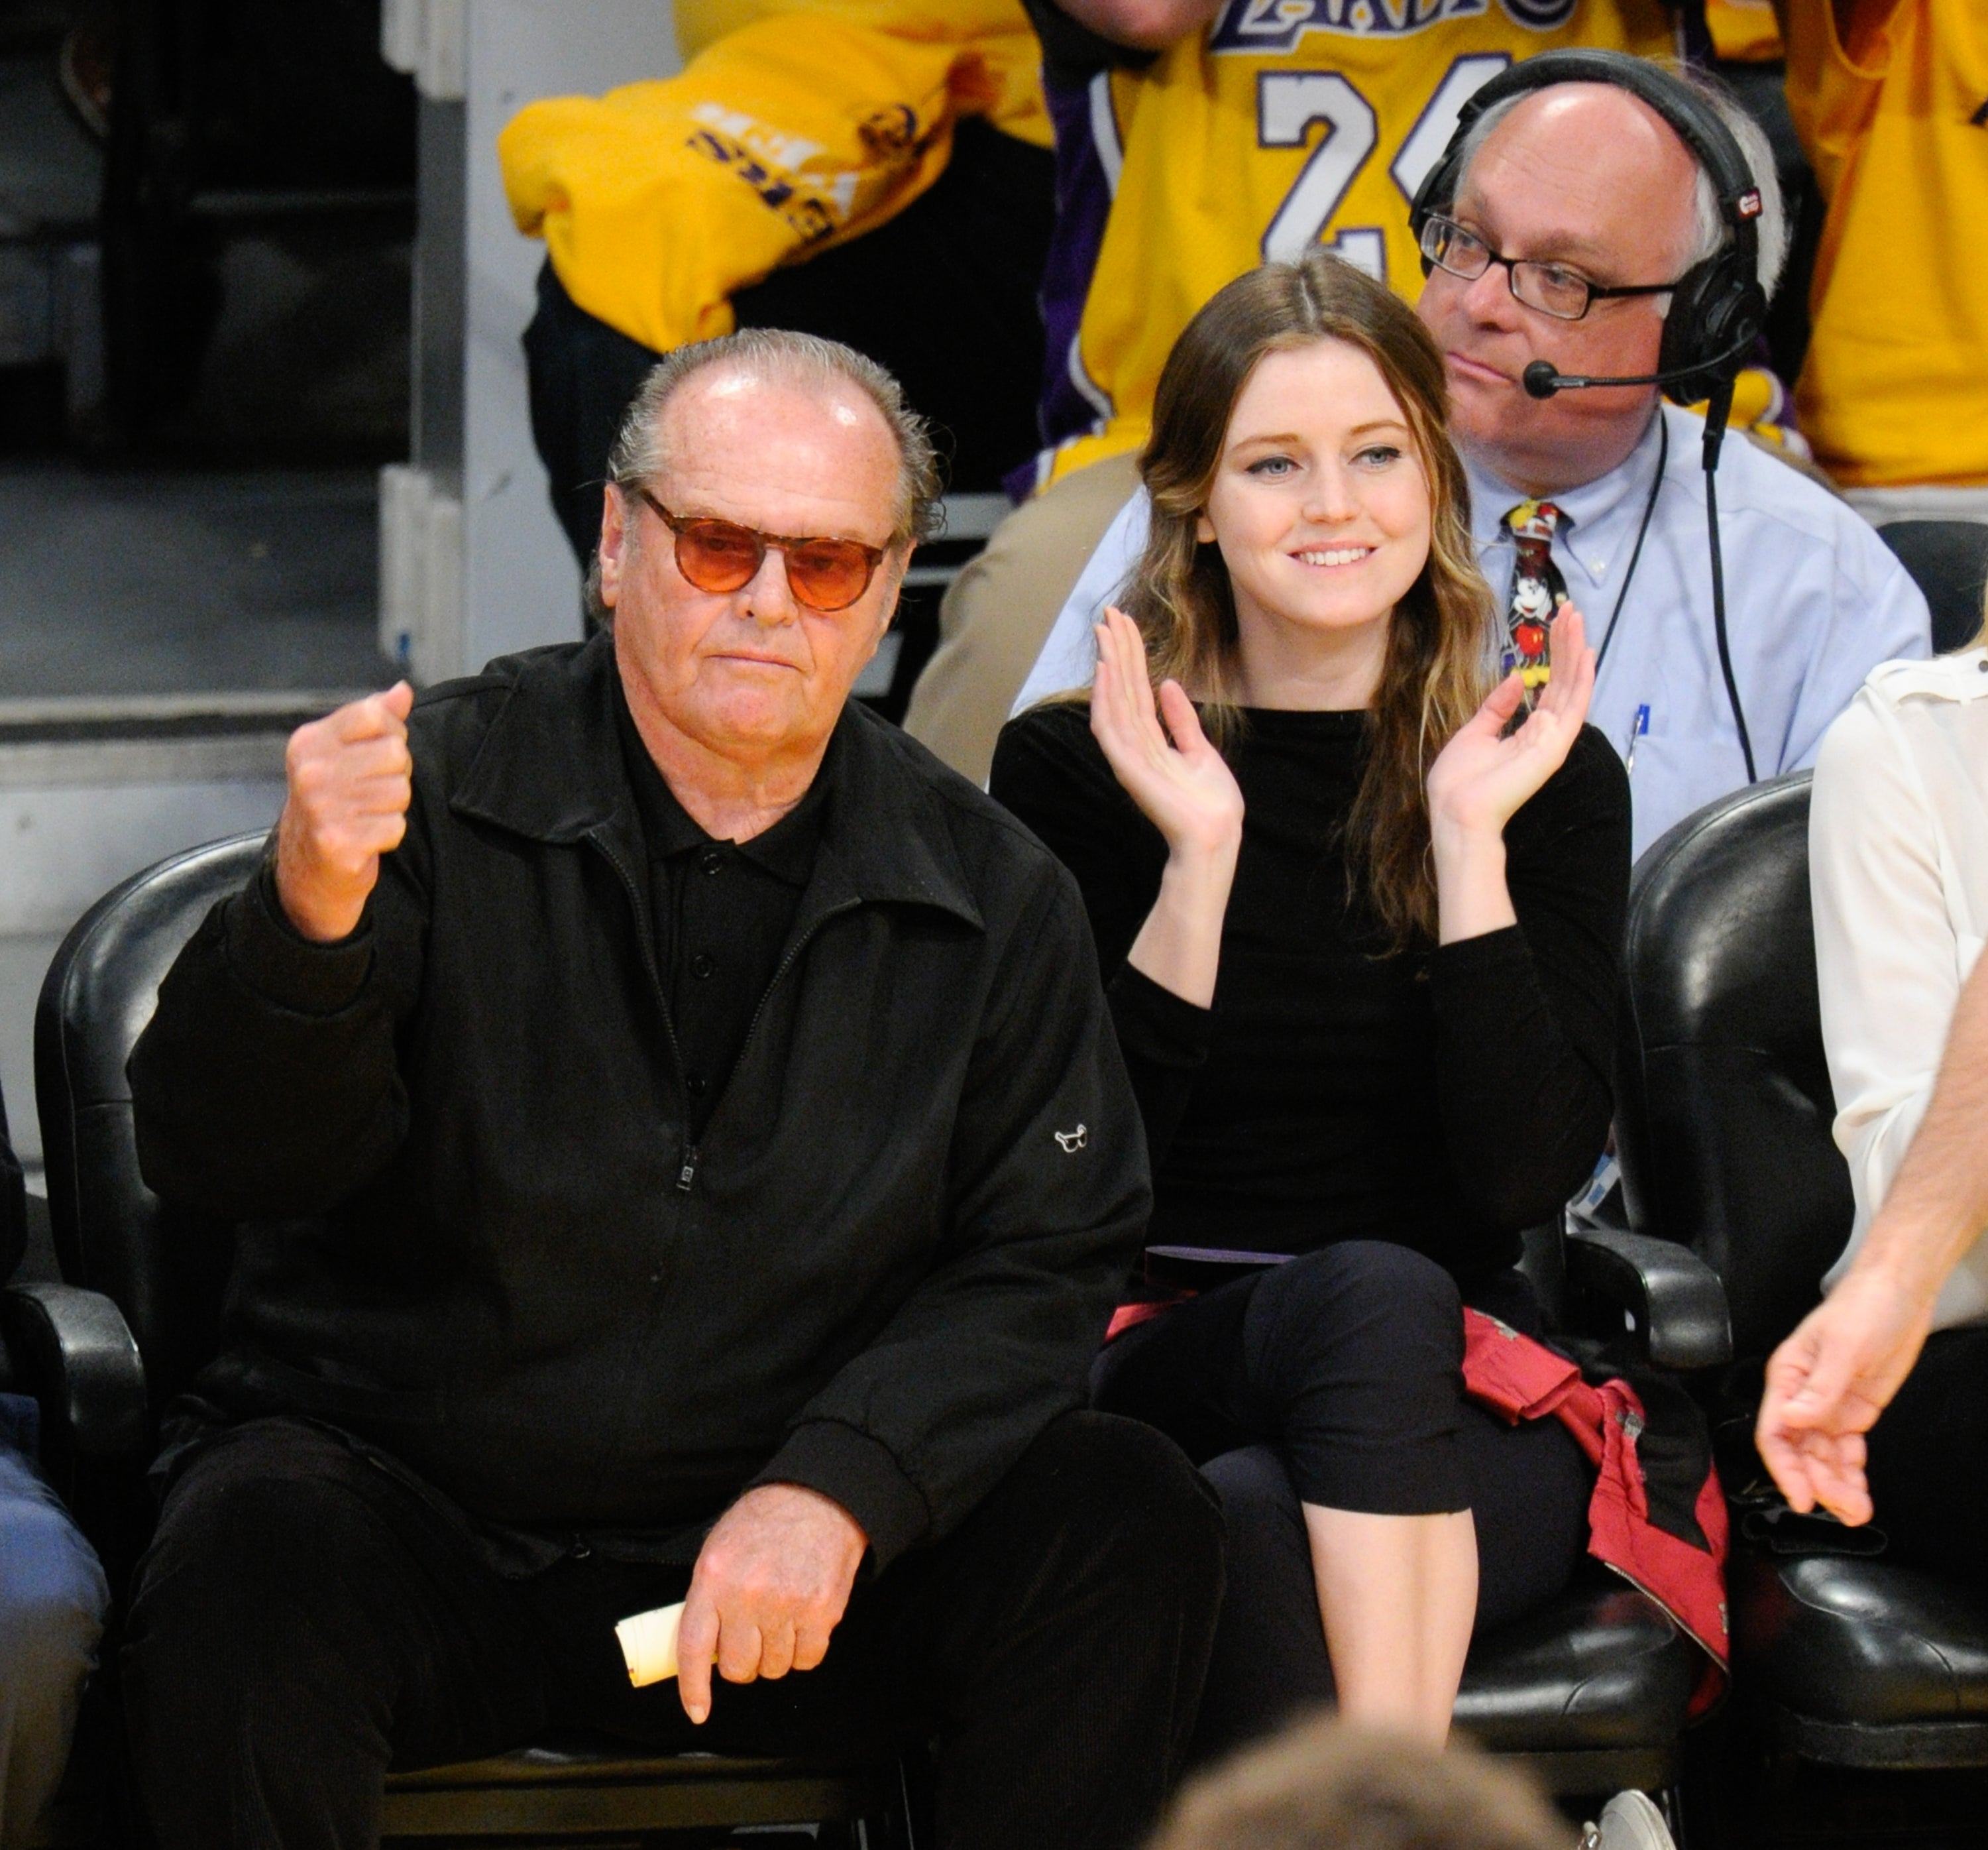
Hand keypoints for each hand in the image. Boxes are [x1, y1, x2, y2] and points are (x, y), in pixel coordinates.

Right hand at [274, 683, 415, 942]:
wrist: (307, 870)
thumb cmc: (333, 804)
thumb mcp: (343, 754)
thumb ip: (375, 720)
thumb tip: (403, 690)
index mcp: (310, 741)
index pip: (376, 715)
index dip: (392, 734)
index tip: (376, 756)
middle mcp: (311, 770)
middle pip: (396, 754)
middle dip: (395, 776)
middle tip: (370, 793)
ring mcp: (322, 807)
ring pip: (400, 791)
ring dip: (392, 808)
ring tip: (366, 815)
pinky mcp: (339, 842)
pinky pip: (396, 827)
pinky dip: (388, 836)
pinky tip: (365, 838)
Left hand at [675, 1484, 867, 1724]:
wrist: (819, 1497)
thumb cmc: (766, 1521)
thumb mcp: (720, 1548)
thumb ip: (708, 1595)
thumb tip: (701, 1648)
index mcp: (713, 1578)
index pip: (692, 1648)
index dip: (693, 1688)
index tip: (697, 1711)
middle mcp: (746, 1595)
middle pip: (736, 1667)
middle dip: (742, 1661)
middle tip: (751, 1637)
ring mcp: (786, 1605)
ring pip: (772, 1667)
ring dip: (774, 1655)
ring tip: (780, 1619)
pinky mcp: (822, 1611)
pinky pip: (807, 1659)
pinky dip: (804, 1650)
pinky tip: (803, 1622)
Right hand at [1089, 606, 1242, 863]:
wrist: (1216, 836)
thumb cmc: (1210, 803)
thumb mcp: (1199, 750)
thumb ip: (1180, 719)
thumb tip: (1167, 683)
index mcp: (1152, 739)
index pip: (1136, 688)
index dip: (1129, 654)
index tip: (1123, 622)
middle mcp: (1135, 743)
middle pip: (1122, 687)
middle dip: (1115, 649)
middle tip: (1108, 612)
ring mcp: (1129, 755)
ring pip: (1113, 701)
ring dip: (1108, 664)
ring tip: (1105, 630)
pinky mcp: (1129, 769)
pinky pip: (1111, 729)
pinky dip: (1105, 700)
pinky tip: (1105, 672)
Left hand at [1427, 606, 1595, 844]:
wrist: (1456, 809)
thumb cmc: (1459, 781)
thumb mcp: (1475, 732)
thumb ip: (1497, 707)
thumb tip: (1516, 679)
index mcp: (1527, 733)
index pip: (1548, 688)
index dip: (1554, 656)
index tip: (1557, 625)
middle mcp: (1545, 734)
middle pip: (1563, 681)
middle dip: (1567, 645)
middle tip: (1571, 610)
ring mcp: (1552, 739)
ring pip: (1572, 687)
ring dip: (1575, 651)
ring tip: (1577, 619)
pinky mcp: (1555, 745)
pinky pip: (1575, 707)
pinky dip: (1583, 678)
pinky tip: (1586, 652)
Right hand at [1756, 1263, 1936, 1524]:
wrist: (1899, 1295)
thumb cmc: (1863, 1309)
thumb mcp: (1842, 1348)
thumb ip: (1820, 1388)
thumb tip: (1794, 1420)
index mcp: (1788, 1377)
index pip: (1775, 1432)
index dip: (1785, 1469)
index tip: (1801, 1498)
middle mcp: (1802, 1396)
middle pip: (1800, 1452)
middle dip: (1819, 1483)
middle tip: (1846, 1508)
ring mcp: (1827, 1406)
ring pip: (1822, 1457)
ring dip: (1837, 1486)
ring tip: (1858, 1511)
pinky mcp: (1852, 1412)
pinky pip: (1845, 1452)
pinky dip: (1851, 1474)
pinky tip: (1861, 1492)